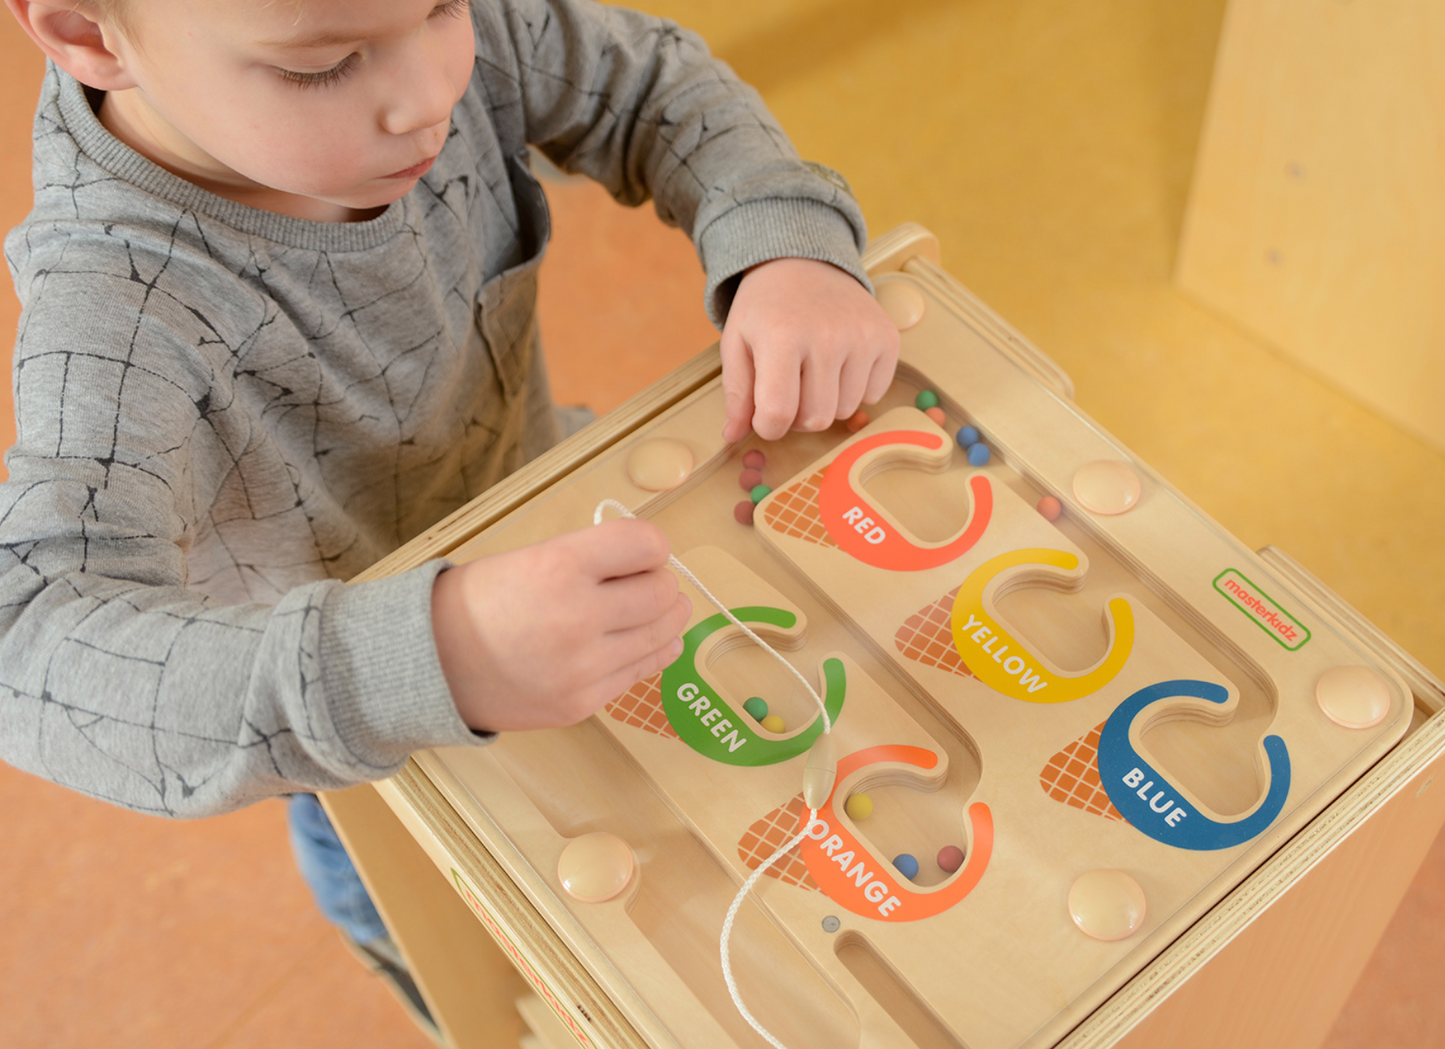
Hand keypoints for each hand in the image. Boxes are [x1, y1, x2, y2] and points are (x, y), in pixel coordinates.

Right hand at [431, 519, 691, 731]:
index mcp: (561, 566)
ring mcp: (583, 667)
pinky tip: (648, 642)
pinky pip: (641, 672)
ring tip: (655, 610)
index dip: (651, 546)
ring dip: (665, 617)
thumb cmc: (478, 603)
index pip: (646, 545)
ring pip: (663, 634)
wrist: (430, 664)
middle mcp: (578, 616)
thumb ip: (590, 558)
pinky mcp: (582, 703)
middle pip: (663, 591)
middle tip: (647, 582)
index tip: (644, 552)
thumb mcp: (531, 557)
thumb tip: (647, 563)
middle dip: (660, 582)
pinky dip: (652, 652)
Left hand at [720, 257, 899, 441]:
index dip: (768, 427)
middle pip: (816, 420)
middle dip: (797, 418)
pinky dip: (855, 391)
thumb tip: (733, 436)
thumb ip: (736, 393)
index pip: (778, 414)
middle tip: (789, 391)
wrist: (804, 262)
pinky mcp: (887, 338)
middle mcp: (827, 336)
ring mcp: (863, 337)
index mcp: (782, 337)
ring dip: (826, 404)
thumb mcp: (736, 343)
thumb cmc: (765, 308)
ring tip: (813, 374)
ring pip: (846, 411)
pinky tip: (839, 365)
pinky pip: (874, 395)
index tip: (764, 416)